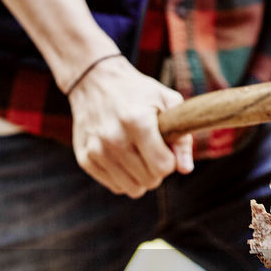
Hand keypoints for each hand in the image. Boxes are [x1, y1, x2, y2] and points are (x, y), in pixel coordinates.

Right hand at [67, 56, 192, 197]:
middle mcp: (113, 138)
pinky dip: (123, 177)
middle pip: (149, 180)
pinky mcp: (85, 159)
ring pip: (132, 189)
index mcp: (137, 122)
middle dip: (157, 170)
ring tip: (138, 155)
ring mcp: (96, 150)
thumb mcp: (167, 101)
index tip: (166, 148)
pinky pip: (115, 186)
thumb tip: (185, 169)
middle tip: (152, 151)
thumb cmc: (137, 92)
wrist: (94, 81)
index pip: (163, 167)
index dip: (170, 160)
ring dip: (140, 177)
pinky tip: (121, 157)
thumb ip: (182, 137)